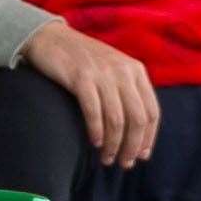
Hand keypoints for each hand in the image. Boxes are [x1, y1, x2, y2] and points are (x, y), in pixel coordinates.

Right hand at [22, 21, 159, 169]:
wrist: (49, 37)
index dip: (148, 138)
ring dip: (113, 145)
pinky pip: (94, 112)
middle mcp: (122, 71)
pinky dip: (96, 131)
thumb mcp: (113, 68)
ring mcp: (102, 73)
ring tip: (106, 158)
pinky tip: (93, 142)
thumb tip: (138, 133)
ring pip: (117, 120)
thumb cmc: (81, 59)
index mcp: (135, 70)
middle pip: (137, 119)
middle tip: (123, 163)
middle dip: (132, 147)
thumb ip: (127, 91)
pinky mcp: (80, 77)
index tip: (141, 156)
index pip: (152, 112)